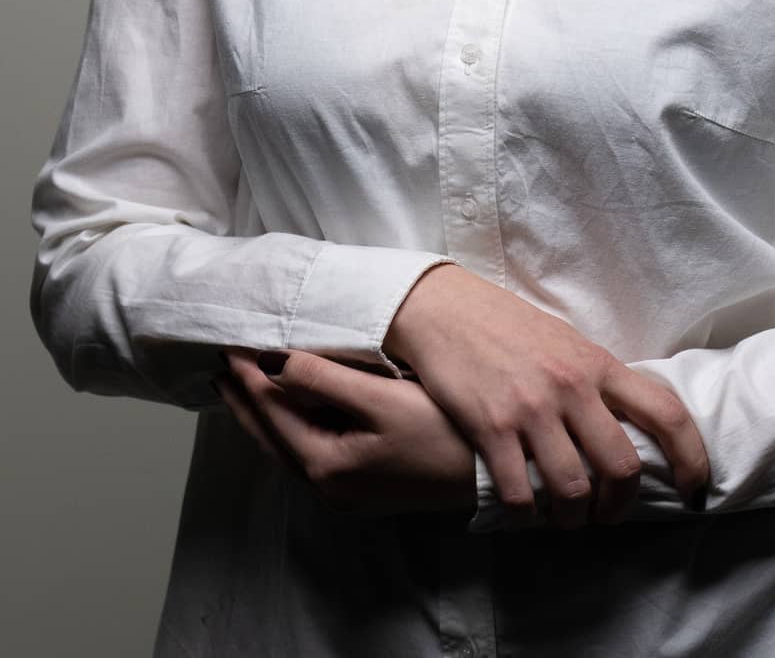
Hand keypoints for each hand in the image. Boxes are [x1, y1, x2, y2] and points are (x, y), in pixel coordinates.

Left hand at [216, 347, 477, 520]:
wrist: (490, 476)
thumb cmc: (442, 433)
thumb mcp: (382, 400)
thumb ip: (324, 381)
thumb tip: (274, 364)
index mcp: (325, 464)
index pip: (272, 412)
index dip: (249, 376)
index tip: (230, 344)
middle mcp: (327, 486)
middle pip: (270, 436)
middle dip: (245, 400)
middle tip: (222, 365)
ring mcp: (344, 492)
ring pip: (286, 447)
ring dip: (263, 415)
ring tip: (244, 386)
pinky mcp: (362, 487)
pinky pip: (307, 452)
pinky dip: (288, 428)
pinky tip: (290, 414)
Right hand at [382, 264, 708, 529]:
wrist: (445, 309)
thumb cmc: (507, 325)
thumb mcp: (565, 341)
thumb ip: (596, 379)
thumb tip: (628, 419)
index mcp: (597, 364)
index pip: (666, 413)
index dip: (692, 458)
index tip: (694, 489)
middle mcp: (571, 387)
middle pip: (621, 467)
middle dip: (620, 505)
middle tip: (607, 514)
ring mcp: (531, 409)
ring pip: (573, 490)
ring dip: (574, 518)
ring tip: (565, 517)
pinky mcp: (491, 427)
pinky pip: (520, 493)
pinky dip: (527, 514)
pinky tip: (525, 509)